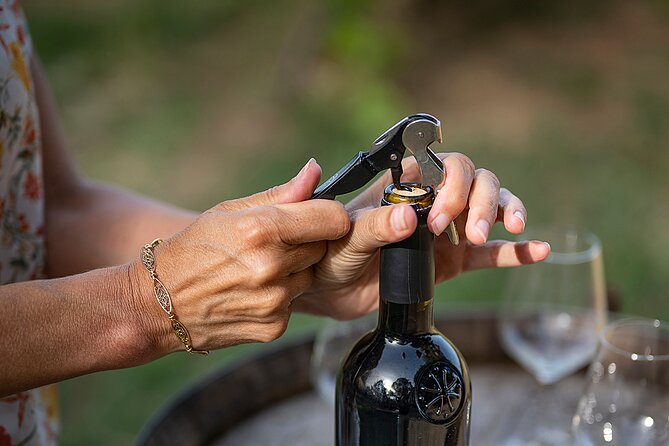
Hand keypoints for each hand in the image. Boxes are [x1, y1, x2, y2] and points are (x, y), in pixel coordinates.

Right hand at [131, 159, 348, 352]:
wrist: (158, 304)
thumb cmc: (193, 249)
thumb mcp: (229, 212)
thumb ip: (281, 194)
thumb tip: (316, 171)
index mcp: (261, 229)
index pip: (333, 219)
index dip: (328, 215)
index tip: (317, 216)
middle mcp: (271, 267)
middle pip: (323, 248)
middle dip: (306, 242)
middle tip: (272, 244)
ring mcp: (274, 301)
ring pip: (310, 276)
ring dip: (293, 271)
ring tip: (257, 270)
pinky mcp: (274, 326)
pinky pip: (294, 303)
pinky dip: (280, 297)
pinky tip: (251, 293)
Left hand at [294, 153, 549, 319]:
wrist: (331, 290)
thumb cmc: (331, 251)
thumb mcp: (347, 236)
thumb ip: (376, 225)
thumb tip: (410, 217)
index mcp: (407, 185)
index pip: (444, 164)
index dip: (453, 183)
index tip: (438, 216)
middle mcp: (431, 200)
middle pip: (475, 181)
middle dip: (479, 203)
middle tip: (463, 234)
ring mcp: (446, 230)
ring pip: (489, 208)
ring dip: (501, 214)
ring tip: (501, 233)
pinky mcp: (452, 261)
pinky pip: (490, 253)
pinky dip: (515, 252)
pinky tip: (539, 250)